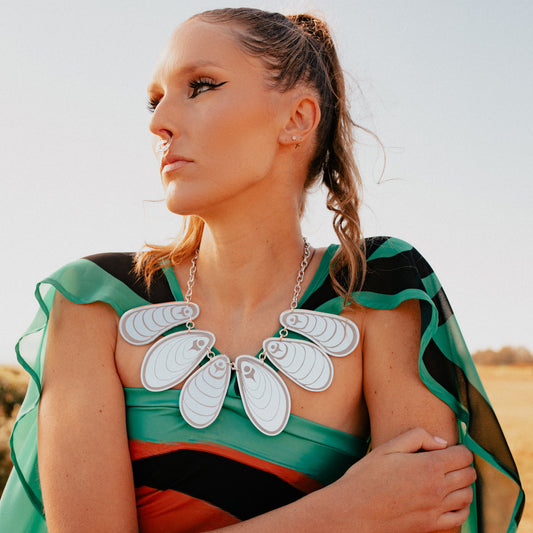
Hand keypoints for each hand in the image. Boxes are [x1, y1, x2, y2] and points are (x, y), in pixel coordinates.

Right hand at [320, 428, 475, 532]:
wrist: (354, 511)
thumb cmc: (367, 476)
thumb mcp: (387, 448)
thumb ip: (417, 437)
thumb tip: (441, 442)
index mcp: (428, 466)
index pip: (464, 456)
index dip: (460, 448)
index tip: (450, 448)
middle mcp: (437, 489)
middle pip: (469, 474)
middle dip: (463, 464)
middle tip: (448, 461)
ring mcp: (436, 510)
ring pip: (468, 495)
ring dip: (462, 484)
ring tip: (447, 478)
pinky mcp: (431, 526)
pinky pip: (461, 517)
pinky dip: (461, 506)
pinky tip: (447, 499)